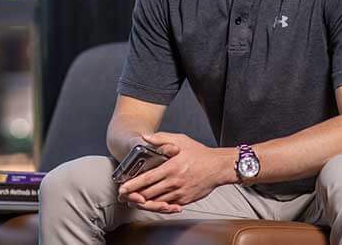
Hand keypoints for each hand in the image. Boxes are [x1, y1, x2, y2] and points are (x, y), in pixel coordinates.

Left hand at [117, 132, 233, 212]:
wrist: (219, 167)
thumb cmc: (200, 153)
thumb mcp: (180, 140)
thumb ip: (161, 138)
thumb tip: (145, 137)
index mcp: (171, 168)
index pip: (147, 179)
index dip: (132, 185)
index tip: (122, 188)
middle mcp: (174, 182)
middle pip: (149, 193)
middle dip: (135, 196)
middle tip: (124, 196)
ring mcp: (180, 193)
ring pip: (157, 202)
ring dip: (144, 202)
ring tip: (135, 200)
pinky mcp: (185, 200)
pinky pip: (168, 205)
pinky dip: (158, 205)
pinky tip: (152, 202)